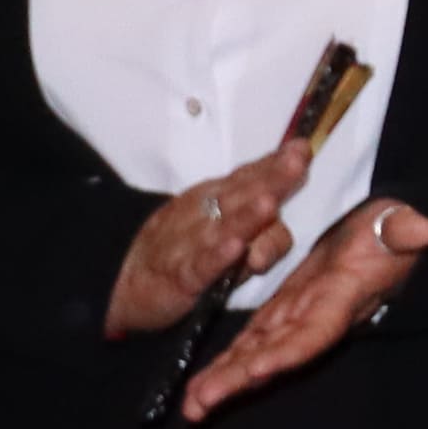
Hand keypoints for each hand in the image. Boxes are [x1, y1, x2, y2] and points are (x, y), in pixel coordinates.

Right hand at [105, 139, 318, 339]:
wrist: (125, 281)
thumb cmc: (183, 248)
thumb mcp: (220, 221)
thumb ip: (256, 208)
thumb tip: (290, 182)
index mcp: (217, 197)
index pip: (250, 175)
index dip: (275, 161)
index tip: (301, 147)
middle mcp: (206, 213)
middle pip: (243, 194)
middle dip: (270, 179)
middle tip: (297, 162)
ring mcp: (193, 242)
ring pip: (225, 227)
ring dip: (248, 215)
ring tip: (269, 204)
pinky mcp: (183, 275)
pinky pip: (203, 264)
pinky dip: (218, 256)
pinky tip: (234, 249)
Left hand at [181, 195, 427, 421]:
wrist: (385, 233)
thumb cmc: (393, 227)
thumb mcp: (398, 224)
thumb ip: (404, 231)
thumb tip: (426, 230)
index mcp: (341, 298)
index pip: (314, 331)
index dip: (287, 351)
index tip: (257, 369)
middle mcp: (316, 318)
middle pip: (274, 355)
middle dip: (238, 380)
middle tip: (200, 406)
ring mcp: (298, 317)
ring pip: (256, 354)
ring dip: (224, 380)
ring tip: (192, 406)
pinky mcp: (284, 310)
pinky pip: (251, 341)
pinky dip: (227, 362)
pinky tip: (201, 384)